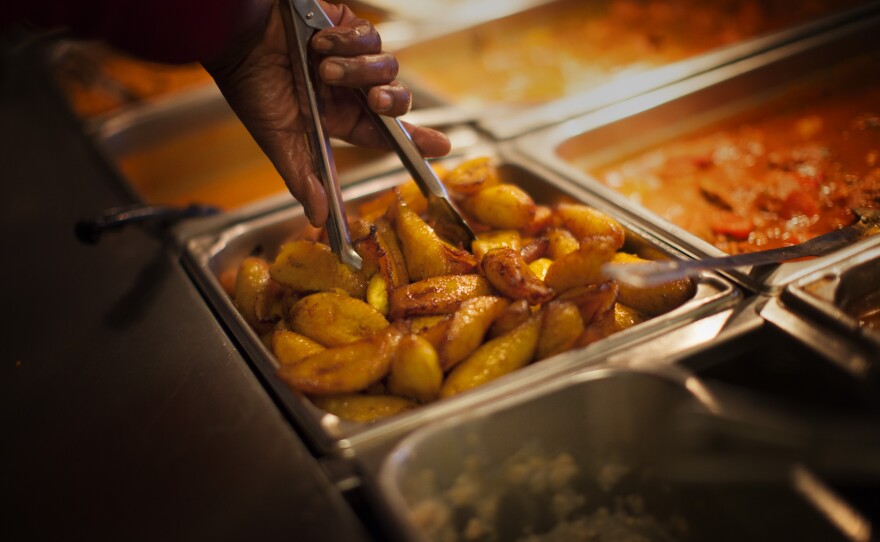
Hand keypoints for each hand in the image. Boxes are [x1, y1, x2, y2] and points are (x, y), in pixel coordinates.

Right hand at [203, 0, 450, 225]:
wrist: (237, 39)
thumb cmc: (253, 88)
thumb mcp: (279, 140)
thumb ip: (303, 179)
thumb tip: (320, 220)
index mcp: (340, 119)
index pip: (387, 135)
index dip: (417, 141)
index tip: (443, 147)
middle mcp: (351, 91)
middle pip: (397, 101)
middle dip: (392, 102)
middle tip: (375, 100)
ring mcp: (352, 58)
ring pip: (387, 67)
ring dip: (357, 69)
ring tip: (322, 67)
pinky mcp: (348, 26)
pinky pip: (370, 36)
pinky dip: (346, 40)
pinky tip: (320, 42)